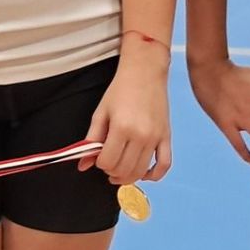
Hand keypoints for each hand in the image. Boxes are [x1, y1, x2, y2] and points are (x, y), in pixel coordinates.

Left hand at [82, 59, 169, 185]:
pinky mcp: (166, 137)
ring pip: (141, 171)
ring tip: (119, 172)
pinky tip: (144, 174)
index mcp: (121, 128)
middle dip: (111, 172)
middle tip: (107, 165)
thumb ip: (92, 139)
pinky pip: (164, 165)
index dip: (99, 164)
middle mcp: (141, 135)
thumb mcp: (101, 112)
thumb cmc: (121, 89)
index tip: (98, 158)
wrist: (144, 73)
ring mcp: (155, 138)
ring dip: (127, 177)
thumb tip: (82, 164)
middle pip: (123, 169)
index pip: (107, 162)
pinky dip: (154, 175)